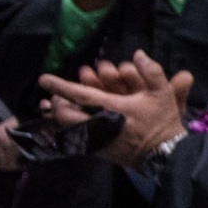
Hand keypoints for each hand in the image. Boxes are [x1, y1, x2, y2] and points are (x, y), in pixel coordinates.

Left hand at [38, 51, 190, 167]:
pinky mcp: (98, 151)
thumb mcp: (162, 94)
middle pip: (66, 116)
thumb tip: (138, 54)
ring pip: (67, 128)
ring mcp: (97, 140)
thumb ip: (152, 71)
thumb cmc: (161, 122)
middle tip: (56, 96)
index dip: (60, 87)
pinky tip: (70, 123)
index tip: (44, 79)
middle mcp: (100, 125)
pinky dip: (68, 129)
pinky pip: (75, 139)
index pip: (80, 96)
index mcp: (113, 109)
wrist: (164, 154)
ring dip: (60, 116)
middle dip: (56, 104)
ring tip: (61, 107)